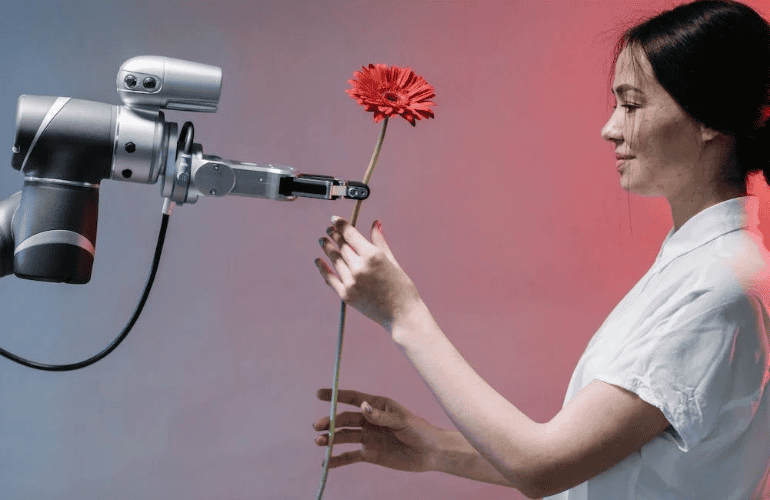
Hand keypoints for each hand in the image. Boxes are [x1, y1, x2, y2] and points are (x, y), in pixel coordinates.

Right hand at [313, 388, 447, 471]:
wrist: (431, 453)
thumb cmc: (420, 431)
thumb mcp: (403, 421)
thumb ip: (382, 416)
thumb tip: (363, 406)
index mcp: (377, 406)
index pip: (352, 399)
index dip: (335, 395)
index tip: (319, 394)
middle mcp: (369, 420)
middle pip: (345, 420)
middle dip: (330, 422)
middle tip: (317, 427)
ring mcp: (368, 437)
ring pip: (344, 437)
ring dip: (330, 439)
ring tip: (319, 442)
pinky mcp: (370, 454)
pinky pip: (350, 457)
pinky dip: (337, 460)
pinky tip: (326, 464)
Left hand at [315, 218, 421, 330]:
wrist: (401, 314)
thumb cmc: (401, 287)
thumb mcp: (392, 260)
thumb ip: (379, 241)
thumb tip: (375, 223)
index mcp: (373, 255)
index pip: (350, 234)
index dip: (340, 224)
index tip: (334, 219)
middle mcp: (359, 267)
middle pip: (341, 246)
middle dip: (334, 235)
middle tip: (329, 230)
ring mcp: (351, 281)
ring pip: (334, 259)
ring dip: (327, 248)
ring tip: (323, 241)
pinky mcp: (346, 295)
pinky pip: (329, 278)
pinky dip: (323, 268)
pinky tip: (318, 260)